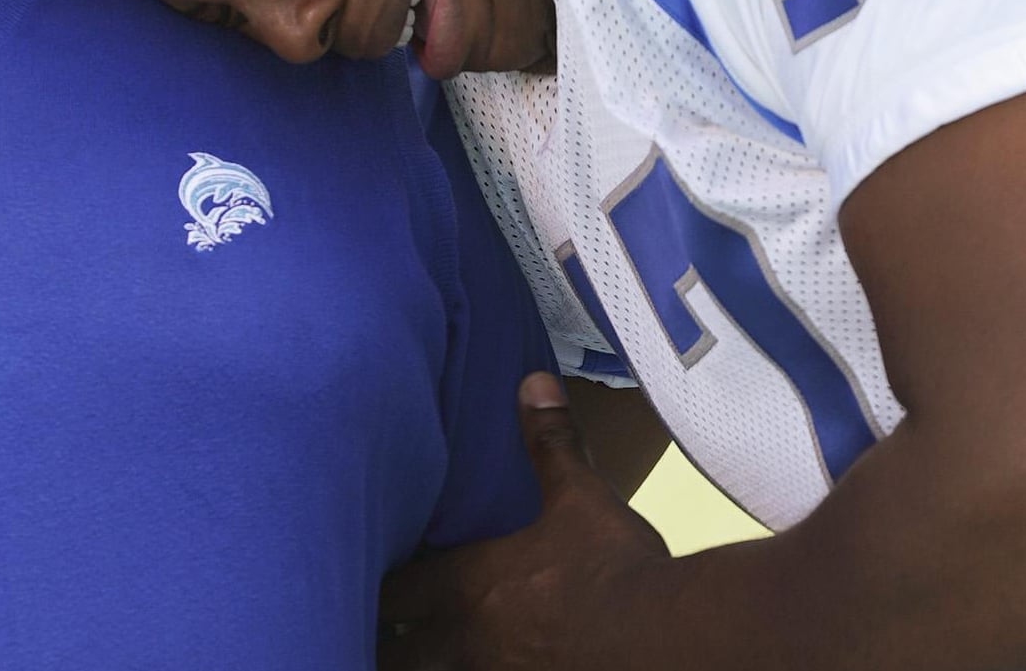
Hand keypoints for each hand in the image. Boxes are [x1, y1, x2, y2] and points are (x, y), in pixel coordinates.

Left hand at [379, 373, 675, 670]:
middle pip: (396, 651)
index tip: (363, 578)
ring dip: (425, 662)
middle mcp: (467, 638)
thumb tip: (534, 382)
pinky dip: (478, 670)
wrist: (662, 638)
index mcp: (467, 584)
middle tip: (380, 627)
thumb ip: (551, 443)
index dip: (377, 589)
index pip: (391, 593)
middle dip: (385, 640)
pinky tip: (495, 661)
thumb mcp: (580, 497)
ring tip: (423, 651)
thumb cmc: (612, 566)